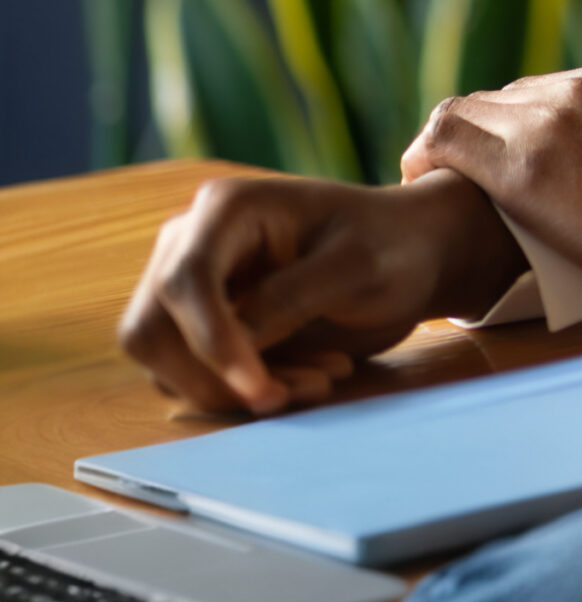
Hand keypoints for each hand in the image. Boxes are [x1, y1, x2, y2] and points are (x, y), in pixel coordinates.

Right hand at [118, 169, 525, 416]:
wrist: (411, 254)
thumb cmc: (391, 244)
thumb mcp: (355, 266)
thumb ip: (291, 297)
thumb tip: (232, 342)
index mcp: (226, 209)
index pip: (184, 282)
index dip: (211, 341)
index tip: (259, 387)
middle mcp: (191, 244)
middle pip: (151, 331)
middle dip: (215, 377)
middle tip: (296, 391)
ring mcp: (191, 288)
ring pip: (168, 364)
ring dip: (234, 390)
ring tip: (321, 379)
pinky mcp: (203, 326)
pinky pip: (195, 377)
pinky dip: (243, 392)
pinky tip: (308, 378)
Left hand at [400, 29, 581, 312]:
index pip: (540, 88)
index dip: (518, 124)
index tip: (509, 157)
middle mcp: (578, 88)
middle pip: (500, 100)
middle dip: (482, 135)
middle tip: (470, 181)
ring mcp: (549, 123)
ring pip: (465, 113)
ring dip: (447, 146)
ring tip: (437, 184)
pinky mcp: (523, 169)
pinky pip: (443, 141)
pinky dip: (422, 156)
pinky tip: (417, 181)